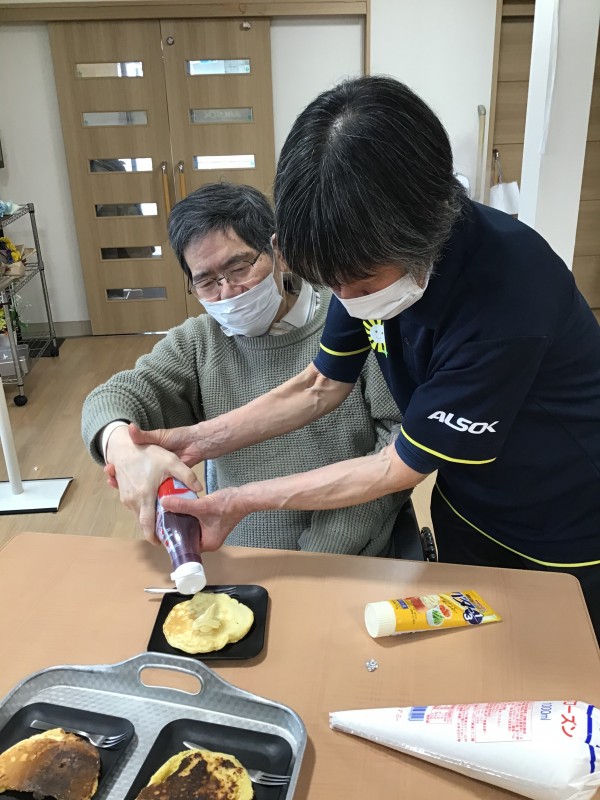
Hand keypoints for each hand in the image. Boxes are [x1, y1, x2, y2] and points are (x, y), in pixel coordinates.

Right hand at [104, 425, 202, 542]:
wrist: (125, 446)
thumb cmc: (149, 453)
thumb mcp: (171, 461)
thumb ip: (187, 476)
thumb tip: (199, 489)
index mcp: (144, 497)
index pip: (147, 524)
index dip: (153, 536)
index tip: (160, 542)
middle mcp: (132, 500)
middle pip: (141, 522)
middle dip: (152, 528)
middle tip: (165, 530)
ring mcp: (125, 497)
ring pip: (137, 514)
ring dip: (147, 517)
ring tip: (160, 517)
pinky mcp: (122, 492)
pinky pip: (133, 505)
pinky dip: (141, 508)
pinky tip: (151, 502)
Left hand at [160, 488, 249, 550]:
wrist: (243, 497)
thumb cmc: (226, 505)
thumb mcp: (201, 506)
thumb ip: (182, 505)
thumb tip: (164, 502)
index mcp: (207, 544)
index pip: (185, 546)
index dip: (174, 538)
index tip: (163, 530)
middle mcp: (209, 541)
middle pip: (187, 537)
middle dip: (177, 529)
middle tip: (163, 520)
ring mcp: (211, 532)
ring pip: (191, 529)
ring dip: (183, 522)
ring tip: (169, 514)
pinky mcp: (212, 523)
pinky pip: (197, 523)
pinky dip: (190, 517)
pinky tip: (181, 509)